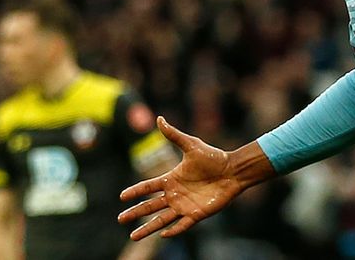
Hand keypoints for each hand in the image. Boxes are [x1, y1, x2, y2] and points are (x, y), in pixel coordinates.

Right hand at [118, 117, 243, 239]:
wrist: (233, 170)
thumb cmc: (214, 157)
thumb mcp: (191, 145)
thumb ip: (174, 135)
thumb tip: (159, 118)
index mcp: (171, 178)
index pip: (148, 187)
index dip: (135, 191)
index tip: (122, 196)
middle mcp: (175, 194)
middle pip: (150, 206)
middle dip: (135, 213)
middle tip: (120, 219)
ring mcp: (185, 205)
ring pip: (162, 219)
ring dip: (148, 228)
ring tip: (133, 236)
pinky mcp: (197, 214)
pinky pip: (182, 225)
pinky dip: (173, 230)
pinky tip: (163, 235)